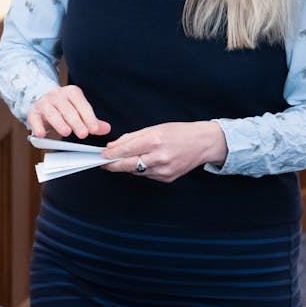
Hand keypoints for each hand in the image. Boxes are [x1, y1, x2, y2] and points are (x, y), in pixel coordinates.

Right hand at [26, 85, 110, 139]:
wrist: (42, 102)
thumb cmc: (64, 108)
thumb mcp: (79, 111)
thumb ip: (92, 121)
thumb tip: (106, 128)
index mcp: (71, 93)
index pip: (81, 105)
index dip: (88, 117)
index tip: (93, 129)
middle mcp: (57, 95)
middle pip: (67, 109)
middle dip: (76, 122)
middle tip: (83, 134)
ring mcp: (44, 103)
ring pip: (52, 113)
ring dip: (59, 123)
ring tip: (67, 132)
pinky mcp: (33, 113)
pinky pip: (35, 119)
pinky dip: (37, 127)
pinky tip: (41, 134)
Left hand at [100, 120, 227, 182]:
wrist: (203, 143)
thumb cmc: (180, 133)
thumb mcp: (154, 128)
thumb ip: (132, 137)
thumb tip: (113, 146)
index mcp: (155, 141)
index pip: (125, 151)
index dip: (111, 155)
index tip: (102, 156)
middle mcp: (159, 157)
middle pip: (127, 165)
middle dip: (113, 165)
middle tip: (103, 164)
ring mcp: (164, 170)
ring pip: (136, 172)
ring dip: (127, 167)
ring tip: (123, 160)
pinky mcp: (167, 178)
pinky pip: (147, 175)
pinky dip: (141, 170)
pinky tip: (144, 162)